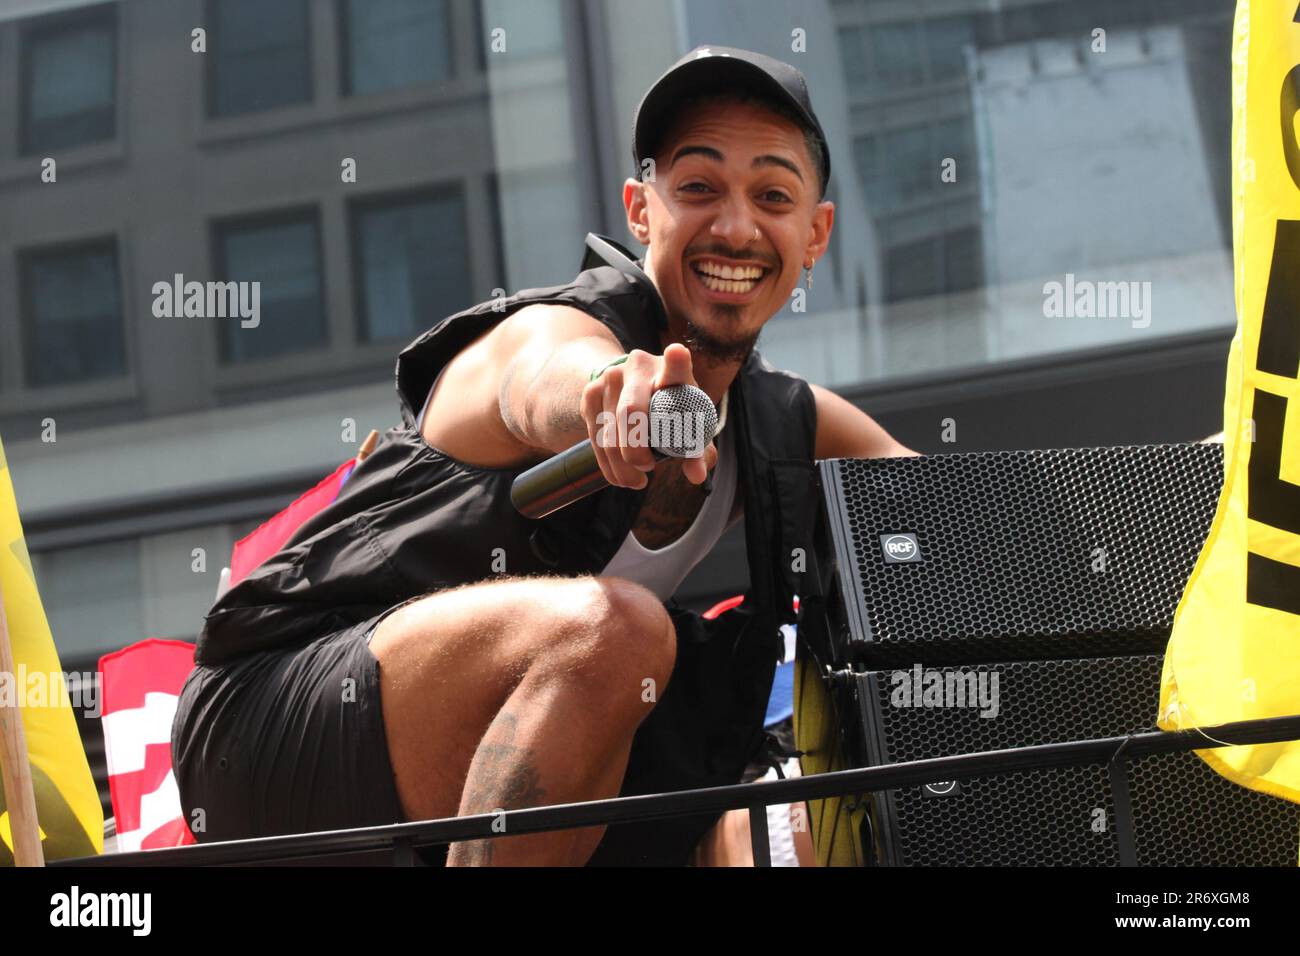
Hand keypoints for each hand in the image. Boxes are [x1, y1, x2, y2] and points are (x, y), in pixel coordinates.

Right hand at [579, 343, 718, 488]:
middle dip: (636, 451)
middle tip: (648, 469)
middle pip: (630, 412)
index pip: (675, 364)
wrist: (625, 380)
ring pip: (610, 433)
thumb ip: (697, 448)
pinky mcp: (590, 393)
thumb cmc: (669, 406)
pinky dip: (609, 465)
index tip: (677, 354)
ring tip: (638, 482)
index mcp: (671, 369)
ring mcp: (610, 378)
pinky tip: (622, 477)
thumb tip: (697, 475)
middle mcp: (638, 367)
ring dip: (622, 466)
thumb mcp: (687, 420)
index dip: (676, 361)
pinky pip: (596, 438)